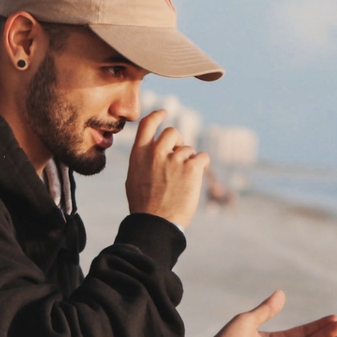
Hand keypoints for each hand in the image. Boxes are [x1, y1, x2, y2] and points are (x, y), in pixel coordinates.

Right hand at [126, 110, 208, 228]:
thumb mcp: (134, 178)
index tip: (165, 112)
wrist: (156, 223)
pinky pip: (203, 157)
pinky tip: (197, 177)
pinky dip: (203, 165)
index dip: (158, 115)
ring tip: (182, 182)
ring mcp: (174, 159)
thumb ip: (143, 160)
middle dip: (178, 142)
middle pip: (173, 132)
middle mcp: (156, 152)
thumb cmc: (144, 206)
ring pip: (189, 149)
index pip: (147, 123)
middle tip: (179, 158)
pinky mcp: (191, 168)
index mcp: (140, 153)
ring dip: (189, 161)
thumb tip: (151, 148)